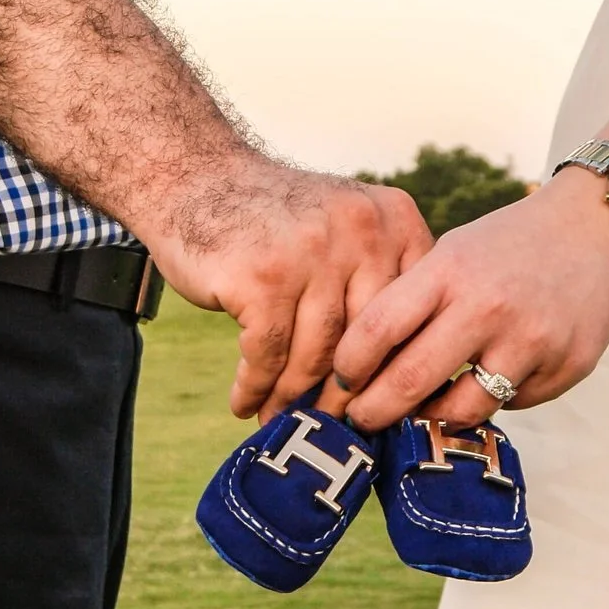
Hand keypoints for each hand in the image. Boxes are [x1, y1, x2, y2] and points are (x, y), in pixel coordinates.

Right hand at [152, 161, 429, 417]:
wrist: (195, 178)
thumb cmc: (274, 220)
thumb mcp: (344, 226)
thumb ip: (378, 278)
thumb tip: (397, 379)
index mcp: (395, 221)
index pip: (412, 313)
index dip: (396, 368)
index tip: (382, 409)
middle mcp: (362, 232)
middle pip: (368, 341)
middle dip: (347, 396)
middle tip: (332, 430)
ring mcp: (313, 253)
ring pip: (317, 355)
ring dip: (294, 399)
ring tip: (280, 423)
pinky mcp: (265, 278)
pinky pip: (268, 355)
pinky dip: (255, 387)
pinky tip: (245, 403)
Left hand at [332, 176, 608, 431]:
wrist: (598, 228)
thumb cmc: (509, 245)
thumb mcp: (453, 253)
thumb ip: (413, 302)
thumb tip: (362, 369)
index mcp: (450, 271)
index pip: (377, 330)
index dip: (347, 367)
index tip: (340, 382)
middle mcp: (489, 307)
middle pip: (410, 383)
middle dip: (374, 412)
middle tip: (361, 421)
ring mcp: (532, 342)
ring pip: (460, 412)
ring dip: (432, 416)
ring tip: (424, 408)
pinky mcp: (566, 368)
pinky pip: (511, 405)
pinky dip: (493, 398)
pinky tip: (494, 374)